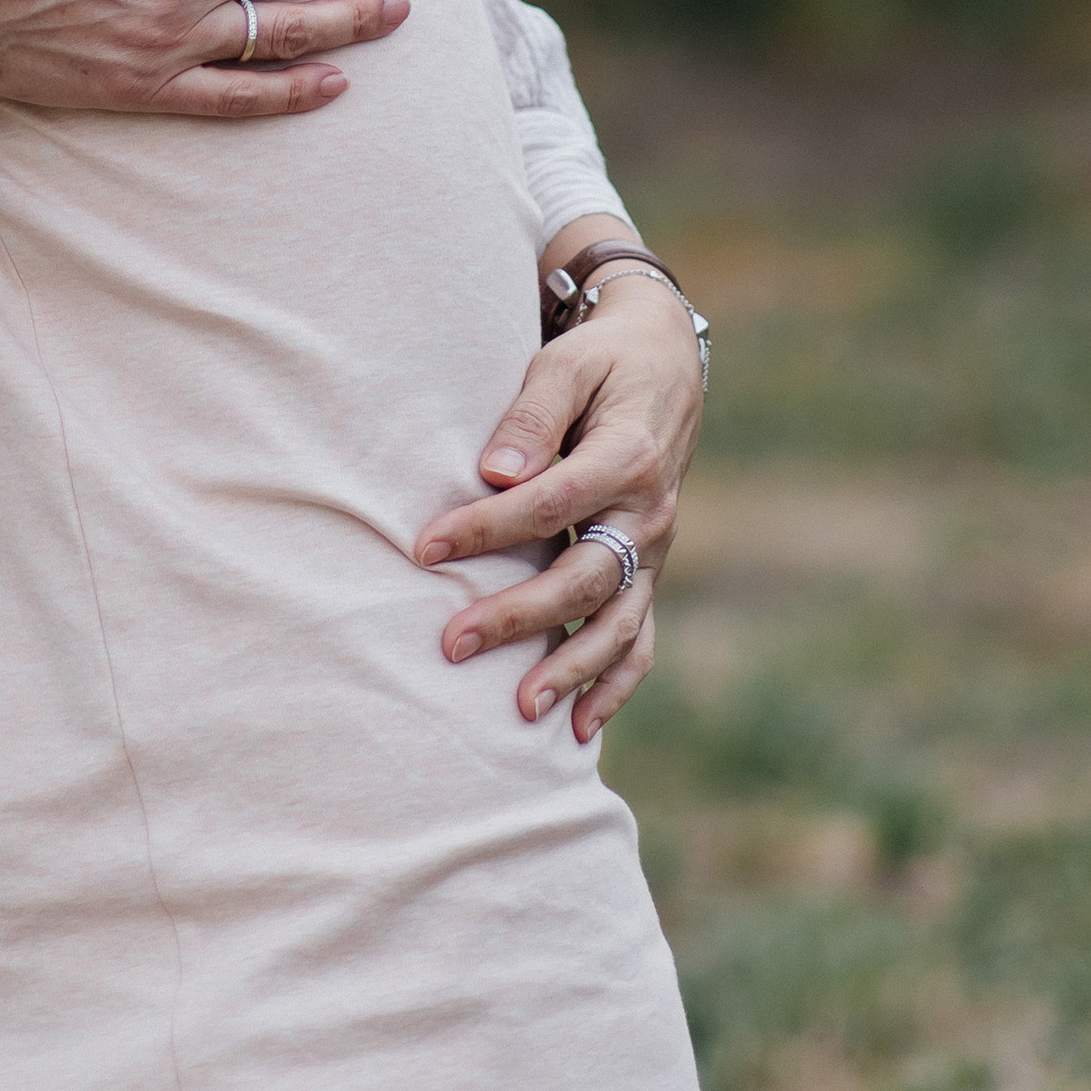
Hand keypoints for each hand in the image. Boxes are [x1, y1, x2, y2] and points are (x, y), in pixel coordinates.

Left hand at [416, 257, 703, 737]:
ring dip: (570, 670)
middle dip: (518, 617)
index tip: (425, 548)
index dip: (485, 528)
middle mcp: (649, 514)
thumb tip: (494, 472)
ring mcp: (654, 550)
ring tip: (519, 712)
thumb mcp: (567, 364)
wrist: (665, 365)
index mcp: (626, 458)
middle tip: (450, 644)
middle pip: (582, 578)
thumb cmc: (602, 361)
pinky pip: (640, 637)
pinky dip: (617, 684)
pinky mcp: (648, 570)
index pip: (548, 505)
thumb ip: (532, 414)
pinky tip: (584, 728)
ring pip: (617, 623)